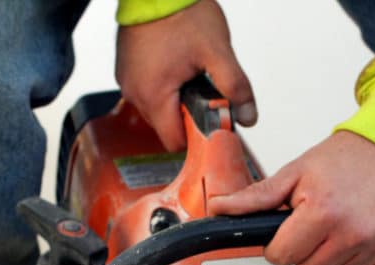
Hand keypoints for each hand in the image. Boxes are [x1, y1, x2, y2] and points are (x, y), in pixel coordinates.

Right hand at [115, 0, 256, 151]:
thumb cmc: (181, 10)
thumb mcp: (218, 51)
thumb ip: (235, 87)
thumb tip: (248, 117)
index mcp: (154, 95)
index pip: (175, 142)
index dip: (196, 136)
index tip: (209, 120)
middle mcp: (135, 92)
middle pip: (166, 127)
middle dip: (187, 116)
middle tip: (201, 89)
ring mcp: (127, 80)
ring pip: (157, 111)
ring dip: (175, 101)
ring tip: (187, 74)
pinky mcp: (125, 69)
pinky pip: (146, 91)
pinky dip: (162, 86)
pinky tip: (174, 66)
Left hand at [207, 132, 374, 264]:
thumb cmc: (345, 159)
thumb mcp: (297, 172)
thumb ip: (257, 197)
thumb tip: (218, 208)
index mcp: (322, 210)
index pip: (282, 257)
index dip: (280, 244)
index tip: (291, 227)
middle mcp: (352, 231)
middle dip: (306, 250)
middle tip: (319, 222)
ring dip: (333, 256)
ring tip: (343, 225)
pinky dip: (359, 262)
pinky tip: (362, 235)